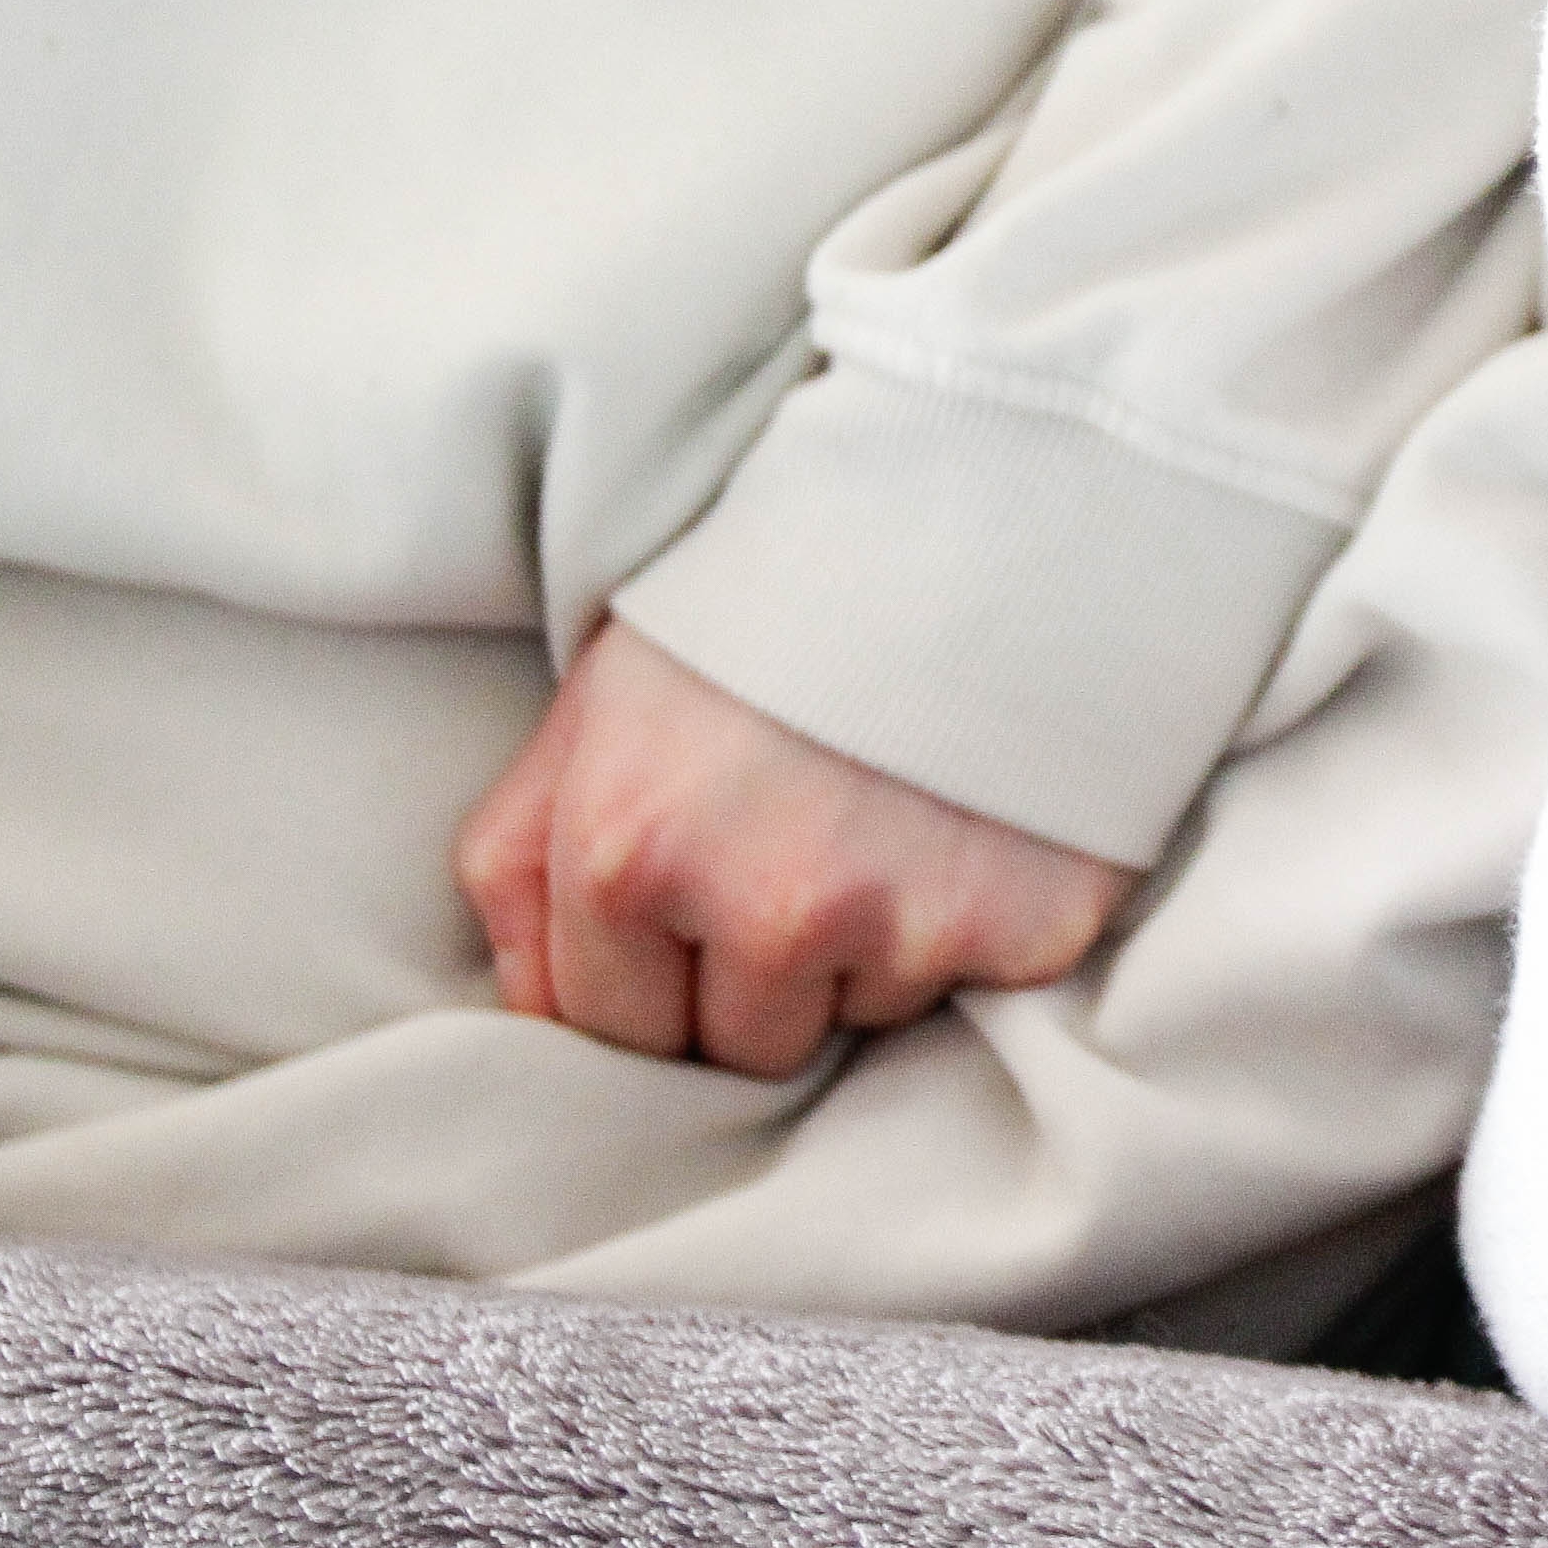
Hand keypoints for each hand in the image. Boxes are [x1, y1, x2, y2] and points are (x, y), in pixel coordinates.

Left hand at [458, 623, 1133, 1079]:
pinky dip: (978, 920)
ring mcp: (904, 927)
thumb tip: (531, 1014)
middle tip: (808, 843)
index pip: (616, 1033)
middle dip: (765, 975)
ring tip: (895, 812)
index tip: (703, 901)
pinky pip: (979, 985)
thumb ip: (522, 862)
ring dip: (874, 946)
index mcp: (628, 855)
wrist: (982, 499)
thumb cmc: (770, 596)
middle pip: (746, 1048)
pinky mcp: (1026, 932)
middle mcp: (765, 911)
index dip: (658, 977)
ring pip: (867, 1017)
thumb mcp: (600, 697)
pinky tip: (973, 820)